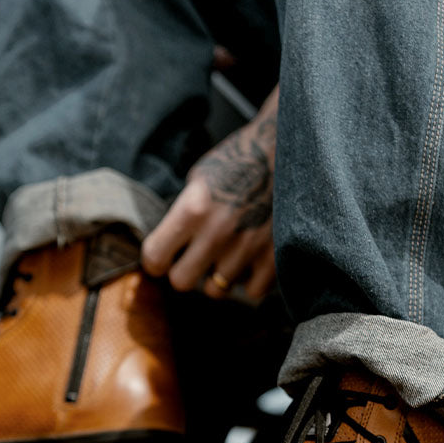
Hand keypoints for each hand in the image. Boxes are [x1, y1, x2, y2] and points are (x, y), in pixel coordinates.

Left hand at [141, 85, 278, 301]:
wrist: (288, 150)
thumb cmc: (239, 161)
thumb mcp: (199, 180)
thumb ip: (183, 216)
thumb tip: (168, 249)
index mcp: (193, 209)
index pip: (154, 257)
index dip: (155, 261)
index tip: (162, 258)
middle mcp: (217, 233)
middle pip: (181, 282)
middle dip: (184, 272)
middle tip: (194, 260)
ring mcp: (247, 248)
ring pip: (216, 290)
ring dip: (218, 276)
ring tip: (227, 255)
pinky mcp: (274, 258)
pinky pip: (250, 292)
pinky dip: (248, 281)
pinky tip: (249, 262)